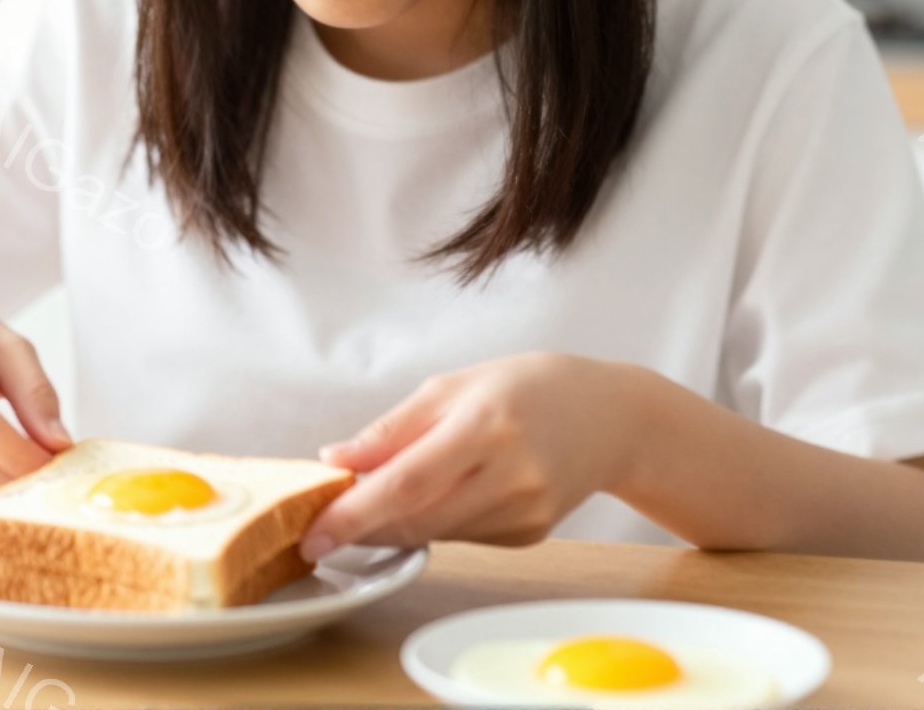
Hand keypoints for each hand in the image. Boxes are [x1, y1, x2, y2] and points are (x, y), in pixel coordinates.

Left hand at [300, 352, 645, 559]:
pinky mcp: (532, 534)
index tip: (313, 534)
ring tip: (378, 499)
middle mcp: (511, 474)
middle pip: (417, 518)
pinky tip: (445, 495)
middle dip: (363, 527)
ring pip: (437, 533)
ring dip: (395, 525)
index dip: (354, 513)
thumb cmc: (524, 388)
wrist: (610, 416)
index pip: (405, 482)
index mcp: (485, 425)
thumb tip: (334, 458)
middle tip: (324, 526)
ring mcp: (527, 510)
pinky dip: (437, 523)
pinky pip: (465, 537)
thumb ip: (392, 428)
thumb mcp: (452, 386)